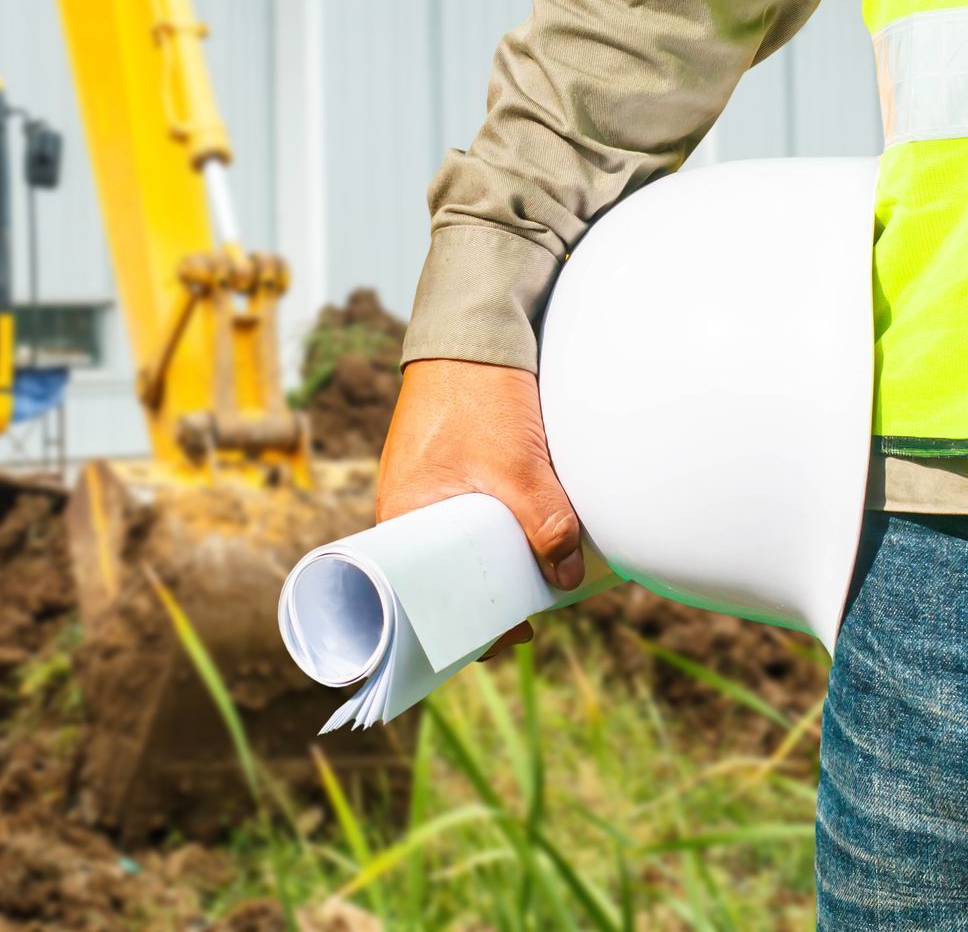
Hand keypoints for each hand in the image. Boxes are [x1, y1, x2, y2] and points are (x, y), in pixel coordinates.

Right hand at [376, 358, 582, 659]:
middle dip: (482, 594)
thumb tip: (565, 580)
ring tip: (533, 574)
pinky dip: (493, 523)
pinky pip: (466, 510)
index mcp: (401, 518)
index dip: (459, 622)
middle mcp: (404, 506)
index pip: (419, 597)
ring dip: (492, 556)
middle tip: (525, 615)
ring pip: (459, 539)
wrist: (473, 329)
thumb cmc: (477, 397)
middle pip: (442, 572)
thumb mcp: (519, 469)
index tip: (499, 638)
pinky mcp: (446, 462)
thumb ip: (546, 526)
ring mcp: (424, 483)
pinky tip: (525, 529)